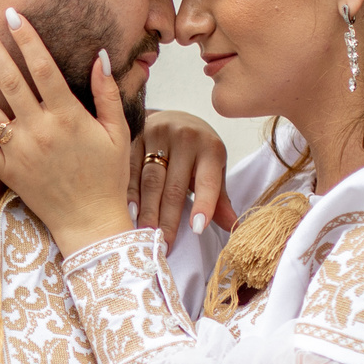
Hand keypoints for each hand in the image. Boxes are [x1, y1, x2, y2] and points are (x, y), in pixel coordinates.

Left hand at [0, 9, 134, 257]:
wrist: (91, 222)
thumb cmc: (107, 176)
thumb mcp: (117, 132)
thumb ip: (107, 92)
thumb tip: (100, 55)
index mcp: (68, 117)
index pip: (42, 68)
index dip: (26, 39)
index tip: (11, 15)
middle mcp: (39, 131)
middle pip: (9, 81)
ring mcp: (19, 152)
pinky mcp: (7, 171)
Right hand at [135, 111, 238, 245]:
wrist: (174, 119)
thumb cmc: (197, 151)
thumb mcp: (213, 169)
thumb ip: (219, 199)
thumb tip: (234, 227)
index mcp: (210, 148)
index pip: (207, 181)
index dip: (204, 204)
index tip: (197, 229)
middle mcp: (186, 138)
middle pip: (174, 186)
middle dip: (168, 219)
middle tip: (163, 245)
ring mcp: (159, 134)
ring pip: (151, 180)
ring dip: (147, 210)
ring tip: (145, 234)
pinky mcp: (137, 135)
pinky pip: (131, 169)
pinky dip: (130, 192)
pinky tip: (129, 211)